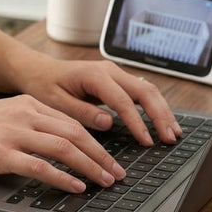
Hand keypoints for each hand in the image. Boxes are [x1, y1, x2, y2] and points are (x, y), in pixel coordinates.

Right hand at [0, 95, 126, 191]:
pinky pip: (41, 167)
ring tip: (105, 182)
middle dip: (101, 155)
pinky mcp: (1, 154)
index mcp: (25, 105)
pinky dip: (64, 178)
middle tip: (117, 173)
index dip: (95, 141)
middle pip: (75, 133)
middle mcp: (23, 115)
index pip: (71, 122)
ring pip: (65, 148)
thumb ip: (24, 127)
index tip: (108, 157)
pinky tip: (76, 187)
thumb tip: (50, 147)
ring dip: (90, 167)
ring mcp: (13, 134)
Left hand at [14, 56, 181, 145]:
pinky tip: (162, 122)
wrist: (38, 70)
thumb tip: (108, 123)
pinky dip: (155, 107)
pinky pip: (141, 92)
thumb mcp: (55, 102)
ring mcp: (115, 73)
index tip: (147, 141)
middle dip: (160, 115)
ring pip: (148, 89)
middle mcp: (109, 70)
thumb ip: (81, 112)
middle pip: (145, 91)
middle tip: (169, 138)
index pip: (123, 100)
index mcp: (94, 75)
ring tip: (173, 133)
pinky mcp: (117, 80)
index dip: (137, 122)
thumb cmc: (43, 85)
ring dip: (163, 111)